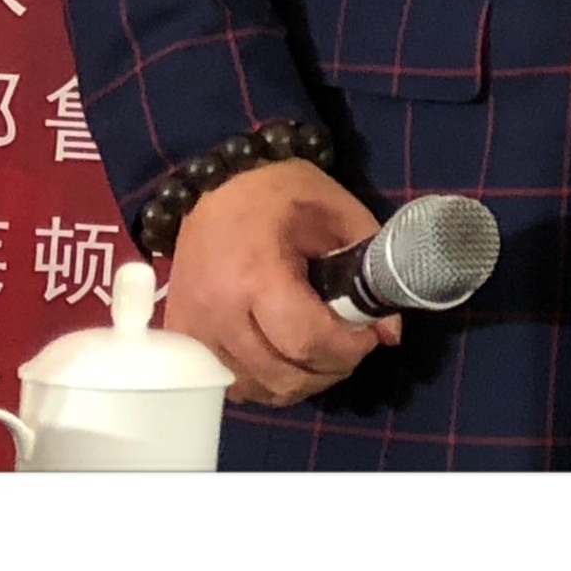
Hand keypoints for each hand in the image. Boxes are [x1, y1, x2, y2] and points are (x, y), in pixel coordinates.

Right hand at [159, 158, 392, 408]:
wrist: (217, 182)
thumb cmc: (281, 193)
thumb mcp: (339, 215)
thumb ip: (369, 272)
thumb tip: (389, 333)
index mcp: (256, 273)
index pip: (306, 342)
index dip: (347, 350)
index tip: (368, 337)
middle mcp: (217, 310)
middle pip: (282, 376)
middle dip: (328, 370)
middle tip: (348, 346)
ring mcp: (194, 328)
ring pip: (256, 389)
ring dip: (297, 382)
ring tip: (318, 352)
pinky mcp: (181, 335)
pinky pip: (230, 383)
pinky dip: (263, 380)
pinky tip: (282, 355)